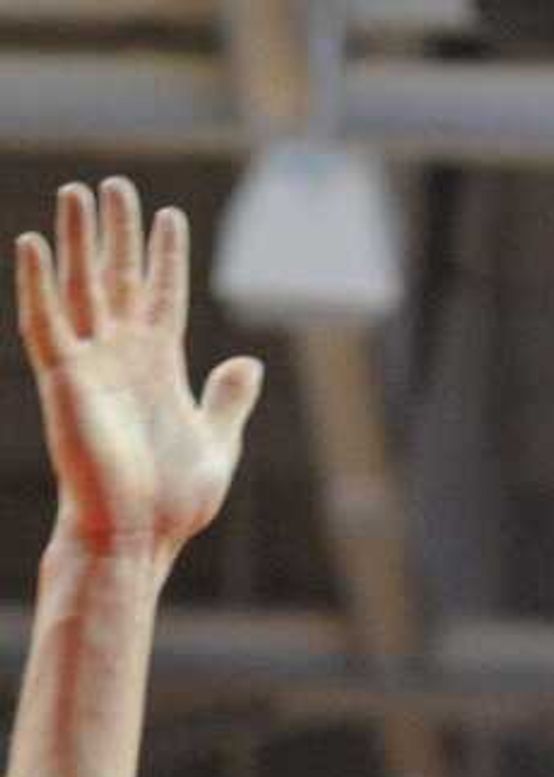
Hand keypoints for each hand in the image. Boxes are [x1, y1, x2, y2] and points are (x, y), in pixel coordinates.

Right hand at [14, 180, 260, 563]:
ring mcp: (90, 365)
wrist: (137, 537)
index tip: (169, 216)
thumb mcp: (217, 445)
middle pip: (118, 278)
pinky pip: (44, 324)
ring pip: (81, 287)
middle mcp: (122, 357)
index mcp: (160, 367)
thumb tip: (247, 365)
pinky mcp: (63, 382)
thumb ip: (227, 401)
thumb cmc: (172, 503)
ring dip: (78, 240)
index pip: (162, 295)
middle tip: (117, 185)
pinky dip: (36, 284)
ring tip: (77, 192)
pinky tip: (30, 243)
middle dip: (118, 233)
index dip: (165, 257)